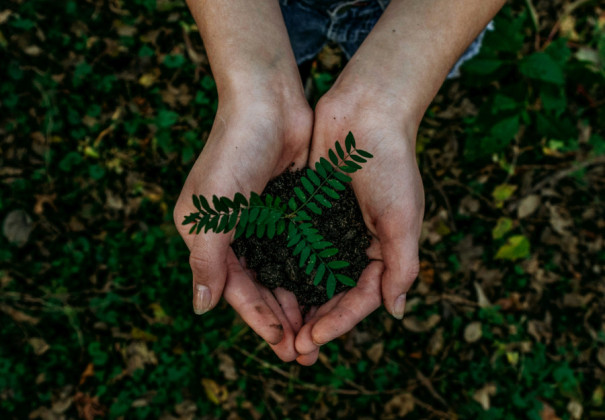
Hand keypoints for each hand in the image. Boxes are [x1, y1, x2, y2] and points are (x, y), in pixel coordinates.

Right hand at [173, 96, 312, 360]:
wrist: (268, 102)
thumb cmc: (234, 152)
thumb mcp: (212, 210)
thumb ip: (206, 260)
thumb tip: (201, 308)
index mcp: (208, 236)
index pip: (235, 289)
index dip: (258, 319)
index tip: (283, 345)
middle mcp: (234, 233)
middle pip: (260, 287)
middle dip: (281, 319)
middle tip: (305, 352)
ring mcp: (263, 221)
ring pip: (282, 273)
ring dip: (298, 302)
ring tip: (318, 332)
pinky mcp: (288, 209)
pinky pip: (299, 250)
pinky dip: (310, 273)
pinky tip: (327, 293)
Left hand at [293, 91, 424, 364]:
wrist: (366, 111)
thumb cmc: (391, 163)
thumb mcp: (403, 218)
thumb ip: (402, 265)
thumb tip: (396, 312)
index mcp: (382, 250)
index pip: (360, 298)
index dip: (338, 322)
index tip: (313, 339)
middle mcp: (355, 243)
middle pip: (333, 294)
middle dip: (315, 321)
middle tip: (292, 348)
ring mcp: (330, 228)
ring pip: (310, 276)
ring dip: (296, 302)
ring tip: (277, 328)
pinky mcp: (308, 210)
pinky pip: (294, 246)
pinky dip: (283, 267)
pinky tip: (265, 285)